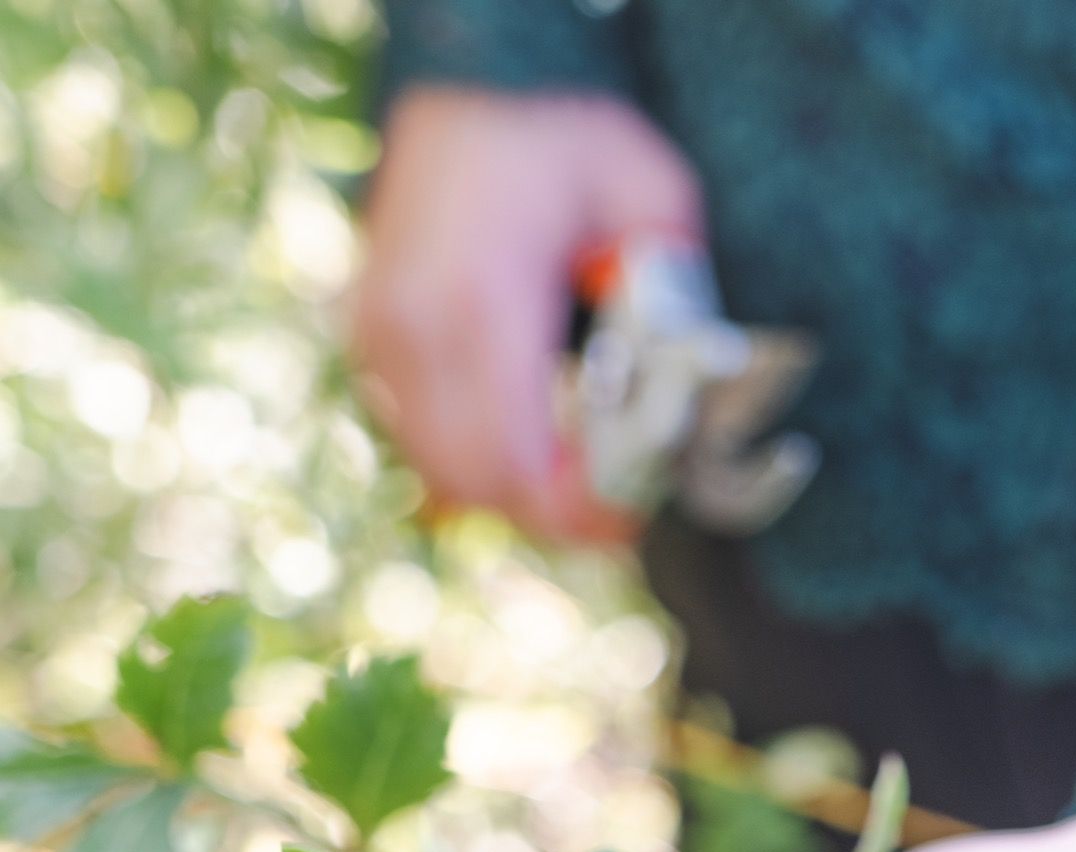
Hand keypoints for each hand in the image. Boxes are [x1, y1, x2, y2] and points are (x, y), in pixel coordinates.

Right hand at [354, 86, 704, 541]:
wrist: (468, 94)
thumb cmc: (566, 150)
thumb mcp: (649, 194)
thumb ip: (672, 290)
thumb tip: (686, 385)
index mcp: (484, 292)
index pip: (518, 457)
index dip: (574, 510)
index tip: (629, 516)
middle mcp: (414, 324)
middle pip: (480, 481)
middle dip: (552, 511)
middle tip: (615, 510)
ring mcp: (381, 340)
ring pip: (447, 476)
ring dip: (515, 495)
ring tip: (580, 477)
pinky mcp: (370, 352)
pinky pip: (425, 448)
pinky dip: (481, 467)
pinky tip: (534, 445)